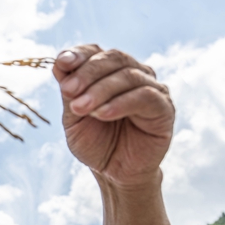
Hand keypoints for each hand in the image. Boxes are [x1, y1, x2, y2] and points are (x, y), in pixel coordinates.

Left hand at [54, 45, 174, 187]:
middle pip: (113, 59)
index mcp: (109, 73)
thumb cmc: (95, 143)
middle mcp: (133, 74)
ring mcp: (152, 89)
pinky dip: (121, 103)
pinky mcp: (164, 107)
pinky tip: (102, 114)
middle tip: (68, 90)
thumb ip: (70, 91)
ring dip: (100, 90)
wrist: (114, 172)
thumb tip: (60, 62)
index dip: (80, 54)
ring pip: (128, 76)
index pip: (96, 52)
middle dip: (87, 73)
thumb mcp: (73, 117)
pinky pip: (145, 96)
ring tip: (81, 108)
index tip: (62, 62)